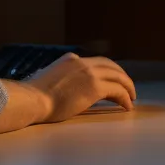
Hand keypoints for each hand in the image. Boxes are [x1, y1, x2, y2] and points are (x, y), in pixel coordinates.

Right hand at [21, 53, 135, 122]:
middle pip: (110, 65)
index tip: (112, 81)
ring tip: (131, 98)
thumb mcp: (50, 79)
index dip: (107, 71)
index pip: (96, 62)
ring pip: (118, 76)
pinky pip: (118, 91)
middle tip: (128, 88)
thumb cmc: (34, 96)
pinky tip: (127, 106)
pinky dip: (125, 97)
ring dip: (127, 87)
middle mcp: (82, 62)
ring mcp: (90, 73)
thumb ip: (62, 79)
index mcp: (71, 59)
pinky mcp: (95, 87)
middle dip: (121, 76)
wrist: (32, 99)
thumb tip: (64, 88)